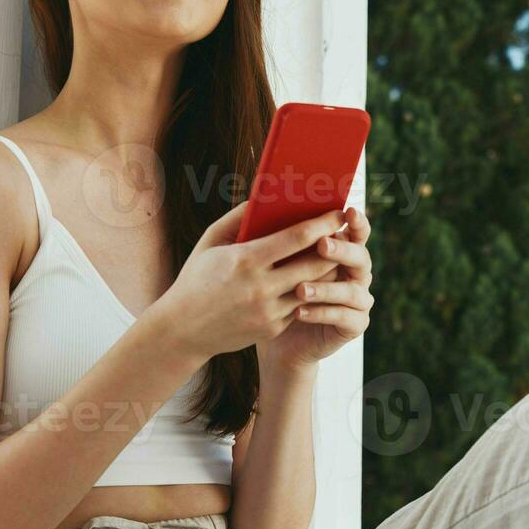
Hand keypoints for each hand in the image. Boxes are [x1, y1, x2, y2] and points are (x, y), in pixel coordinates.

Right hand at [153, 202, 348, 362]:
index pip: (297, 238)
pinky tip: (315, 279)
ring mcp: (269, 312)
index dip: (323, 223)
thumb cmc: (196, 279)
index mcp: (246, 260)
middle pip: (315, 263)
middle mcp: (261, 288)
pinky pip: (301, 306)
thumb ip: (237, 218)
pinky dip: (310, 291)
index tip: (340, 213)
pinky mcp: (273, 329)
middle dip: (335, 246)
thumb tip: (264, 197)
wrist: (182, 331)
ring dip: (328, 271)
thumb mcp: (210, 242)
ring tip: (335, 255)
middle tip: (346, 233)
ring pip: (314, 288)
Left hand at [259, 205, 372, 368]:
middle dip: (342, 250)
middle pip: (361, 257)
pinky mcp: (354, 325)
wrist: (273, 336)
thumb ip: (275, 234)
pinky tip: (299, 311)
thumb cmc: (269, 289)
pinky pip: (344, 317)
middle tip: (322, 245)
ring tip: (299, 289)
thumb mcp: (269, 260)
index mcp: (341, 251)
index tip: (347, 211)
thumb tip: (264, 203)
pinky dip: (322, 312)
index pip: (356, 231)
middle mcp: (355, 273)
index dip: (357, 222)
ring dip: (327, 287)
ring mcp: (358, 300)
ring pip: (352, 290)